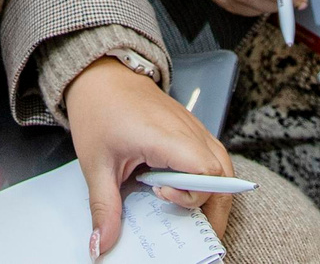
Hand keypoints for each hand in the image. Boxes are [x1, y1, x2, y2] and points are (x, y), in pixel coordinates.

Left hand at [63, 57, 234, 252]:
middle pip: (224, 174)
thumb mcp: (95, 164)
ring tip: (193, 218)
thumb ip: (104, 207)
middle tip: (194, 233)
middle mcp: (188, 131)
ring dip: (213, 194)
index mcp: (166, 136)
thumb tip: (103, 245)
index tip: (160, 196)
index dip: (192, 195)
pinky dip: (208, 180)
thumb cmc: (99, 110)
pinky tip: (184, 192)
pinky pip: (213, 157)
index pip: (206, 172)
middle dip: (214, 208)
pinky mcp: (192, 129)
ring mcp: (194, 128)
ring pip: (223, 166)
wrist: (102, 74)